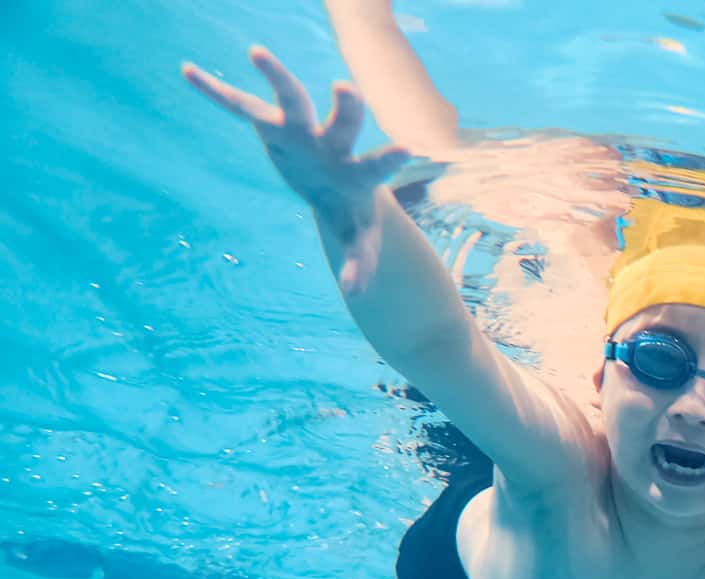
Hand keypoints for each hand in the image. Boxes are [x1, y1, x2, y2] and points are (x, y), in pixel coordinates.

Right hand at [182, 47, 410, 286]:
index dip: (390, 159)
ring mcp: (303, 131)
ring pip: (291, 99)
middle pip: (342, 122)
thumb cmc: (352, 213)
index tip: (409, 150)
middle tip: (346, 88)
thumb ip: (361, 263)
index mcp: (359, 173)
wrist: (335, 185)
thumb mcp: (358, 239)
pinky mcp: (273, 127)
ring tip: (257, 52)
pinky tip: (188, 71)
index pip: (377, 165)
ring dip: (276, 76)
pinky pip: (240, 106)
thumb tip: (356, 294)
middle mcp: (333, 144)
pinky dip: (215, 91)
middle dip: (346, 108)